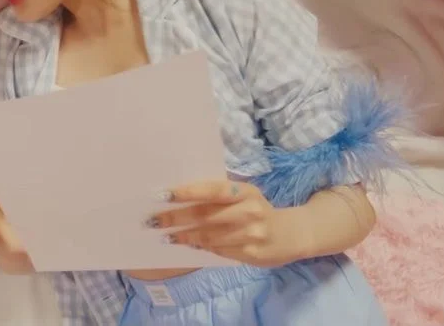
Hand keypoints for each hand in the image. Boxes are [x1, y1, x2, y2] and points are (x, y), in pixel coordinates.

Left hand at [149, 179, 304, 267]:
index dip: (187, 192)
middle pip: (205, 215)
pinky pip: (218, 250)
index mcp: (245, 191)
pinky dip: (200, 246)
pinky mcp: (251, 253)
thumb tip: (177, 197)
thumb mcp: (243, 196)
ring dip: (184, 236)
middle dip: (175, 218)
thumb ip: (218, 196)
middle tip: (153, 221)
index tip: (162, 195)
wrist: (291, 234)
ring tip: (166, 236)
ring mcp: (251, 234)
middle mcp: (250, 210)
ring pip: (209, 236)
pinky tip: (188, 244)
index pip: (212, 190)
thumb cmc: (256, 210)